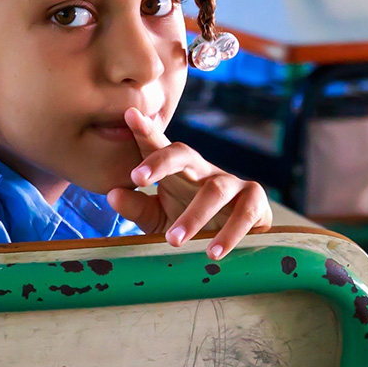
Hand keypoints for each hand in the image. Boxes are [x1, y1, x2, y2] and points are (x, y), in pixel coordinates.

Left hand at [107, 107, 271, 259]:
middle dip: (159, 161)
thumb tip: (111, 194)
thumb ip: (136, 207)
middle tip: (137, 178)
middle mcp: (201, 170)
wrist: (230, 240)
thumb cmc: (188, 223)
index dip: (144, 129)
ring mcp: (230, 183)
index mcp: (175, 170)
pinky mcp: (255, 201)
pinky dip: (230, 233)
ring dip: (193, 216)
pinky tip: (214, 252)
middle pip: (182, 153)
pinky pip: (245, 213)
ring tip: (173, 240)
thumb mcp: (157, 218)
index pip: (158, 146)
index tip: (129, 114)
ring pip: (214, 190)